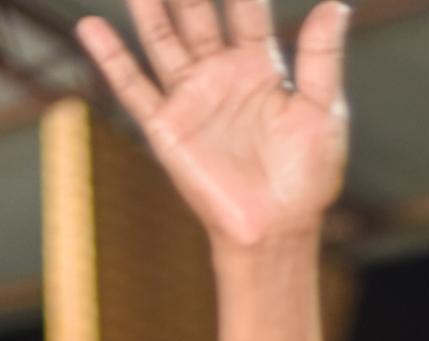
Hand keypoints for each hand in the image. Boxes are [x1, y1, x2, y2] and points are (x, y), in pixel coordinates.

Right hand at [78, 0, 350, 248]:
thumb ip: (321, 58)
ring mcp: (191, 97)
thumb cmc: (305, 177)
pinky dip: (112, 58)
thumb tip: (336, 5)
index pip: (244, 5)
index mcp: (259, 63)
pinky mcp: (168, 128)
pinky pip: (135, 87)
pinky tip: (93, 28)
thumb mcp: (320, 113)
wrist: (276, 230)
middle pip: (195, 8)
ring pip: (162, 36)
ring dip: (148, 5)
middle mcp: (220, 72)